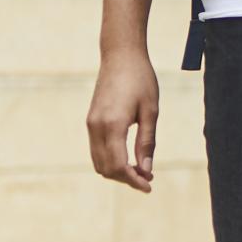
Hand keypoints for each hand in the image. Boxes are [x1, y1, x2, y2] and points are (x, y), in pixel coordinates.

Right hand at [88, 48, 158, 192]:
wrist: (120, 55)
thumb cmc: (141, 79)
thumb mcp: (150, 110)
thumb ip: (147, 142)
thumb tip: (146, 169)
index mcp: (113, 125)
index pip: (118, 166)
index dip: (133, 180)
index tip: (149, 186)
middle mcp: (96, 127)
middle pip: (106, 169)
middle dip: (126, 178)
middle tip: (148, 178)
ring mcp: (91, 124)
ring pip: (98, 162)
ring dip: (117, 171)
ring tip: (140, 170)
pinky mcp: (90, 120)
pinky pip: (96, 150)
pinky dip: (110, 160)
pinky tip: (127, 158)